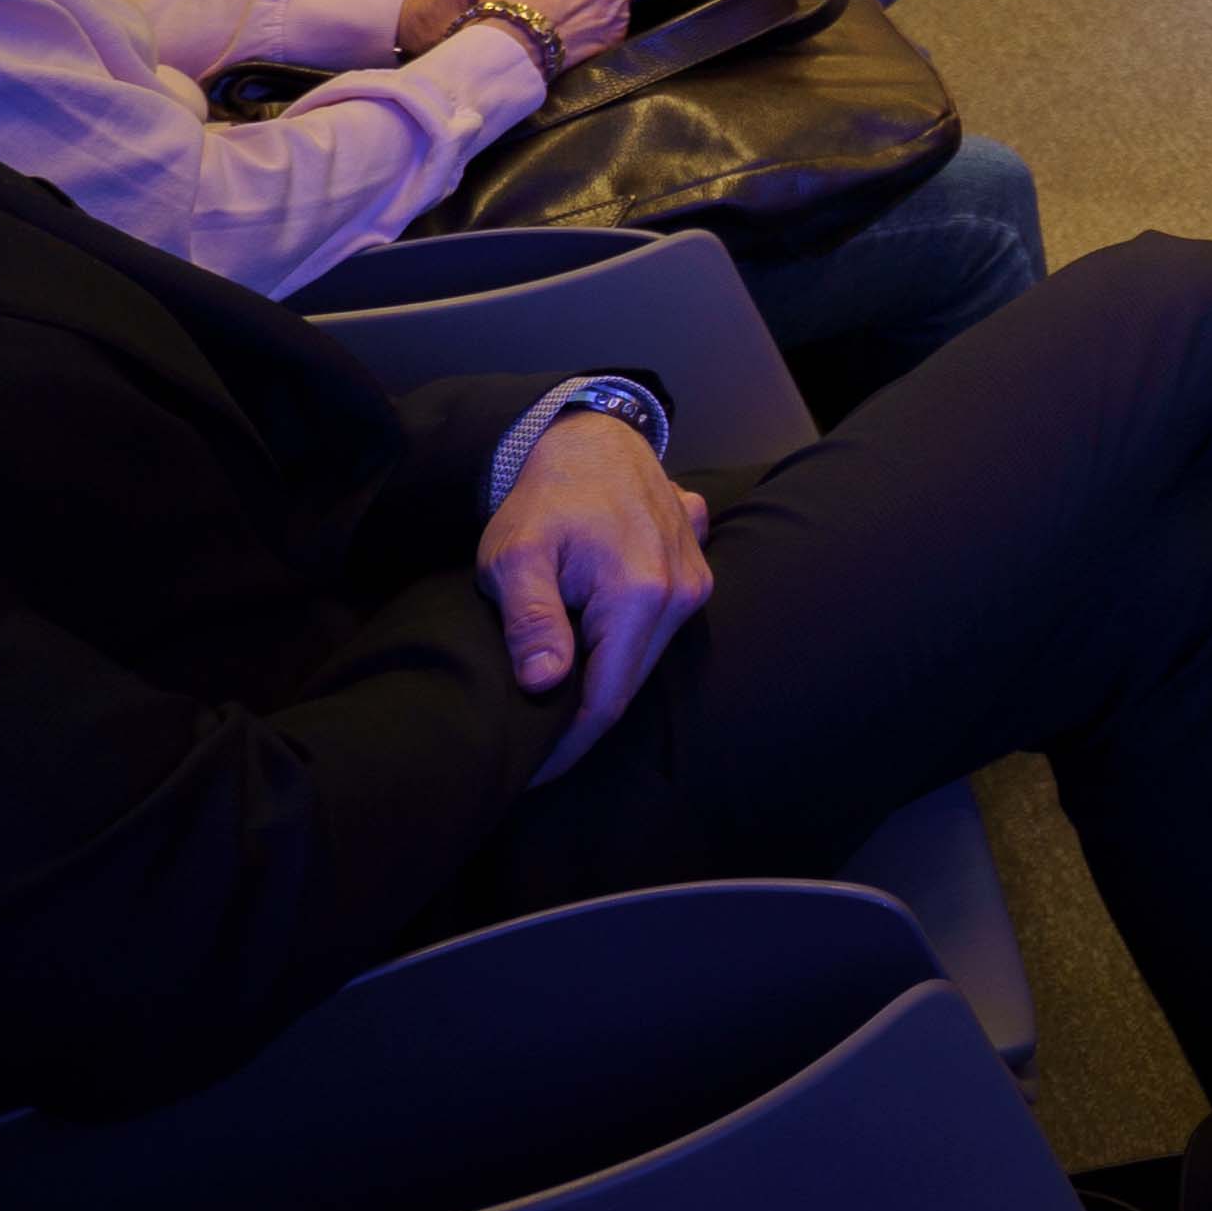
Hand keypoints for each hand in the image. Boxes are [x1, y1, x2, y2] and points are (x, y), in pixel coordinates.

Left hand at [477, 411, 711, 779]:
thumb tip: (544, 684)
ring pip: (645, 657)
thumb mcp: (515, 556)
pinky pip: (661, 627)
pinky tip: (590, 642)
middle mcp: (683, 592)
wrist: (590, 437)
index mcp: (641, 594)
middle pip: (629, 682)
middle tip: (529, 741)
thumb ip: (532, 621)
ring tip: (554, 696)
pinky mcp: (696, 569)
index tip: (526, 774)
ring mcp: (695, 580)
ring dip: (602, 677)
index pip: (606, 700)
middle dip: (580, 718)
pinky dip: (625, 644)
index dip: (566, 746)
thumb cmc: (545, 497)